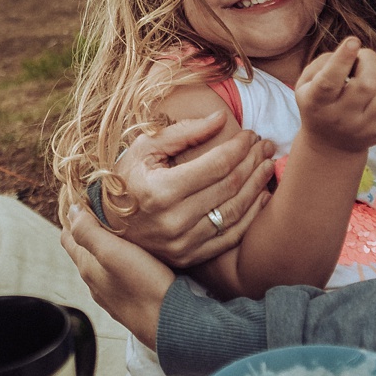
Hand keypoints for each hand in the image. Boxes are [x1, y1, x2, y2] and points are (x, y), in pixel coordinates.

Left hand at [62, 205, 173, 348]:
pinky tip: (138, 254)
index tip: (88, 198)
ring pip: (103, 262)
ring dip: (109, 244)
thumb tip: (72, 211)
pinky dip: (122, 258)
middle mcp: (96, 283)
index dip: (73, 216)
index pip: (68, 237)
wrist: (172, 325)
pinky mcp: (130, 300)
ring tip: (124, 226)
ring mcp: (112, 293)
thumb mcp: (113, 253)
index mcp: (87, 268)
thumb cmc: (144, 287)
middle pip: (85, 249)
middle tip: (108, 206)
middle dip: (91, 227)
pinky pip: (120, 273)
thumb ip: (89, 232)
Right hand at [104, 112, 275, 266]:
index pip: (216, 165)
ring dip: (258, 186)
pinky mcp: (190, 257)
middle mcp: (174, 220)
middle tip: (266, 145)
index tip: (250, 134)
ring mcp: (183, 243)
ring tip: (268, 165)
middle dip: (253, 161)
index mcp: (162, 191)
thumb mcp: (145, 148)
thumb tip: (221, 118)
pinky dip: (252, 215)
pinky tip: (262, 196)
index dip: (239, 147)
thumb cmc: (126, 178)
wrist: (107, 223)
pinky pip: (230, 236)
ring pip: (235, 211)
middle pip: (230, 186)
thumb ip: (183, 132)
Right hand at [295, 37, 375, 152]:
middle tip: (363, 57)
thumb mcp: (305, 84)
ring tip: (374, 70)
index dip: (342, 59)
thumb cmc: (318, 105)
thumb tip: (352, 50)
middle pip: (366, 84)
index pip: (329, 82)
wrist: (330, 145)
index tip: (353, 41)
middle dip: (369, 60)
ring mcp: (365, 127)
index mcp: (317, 103)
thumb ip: (323, 62)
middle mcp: (341, 118)